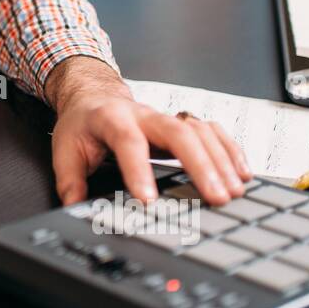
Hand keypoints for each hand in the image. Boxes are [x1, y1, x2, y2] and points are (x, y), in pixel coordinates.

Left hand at [46, 57, 251, 205]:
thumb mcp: (66, 150)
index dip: (138, 170)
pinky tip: (242, 173)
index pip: (128, 141)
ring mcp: (166, 117)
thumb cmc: (82, 125)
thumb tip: (76, 211)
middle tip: (215, 197)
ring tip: (233, 192)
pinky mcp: (181, 123)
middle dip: (200, 165)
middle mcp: (144, 115)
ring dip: (220, 161)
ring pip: (200, 131)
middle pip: (178, 132)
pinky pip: (212, 131)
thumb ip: (70, 181)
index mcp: (112, 119)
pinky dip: (230, 151)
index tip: (148, 200)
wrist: (94, 96)